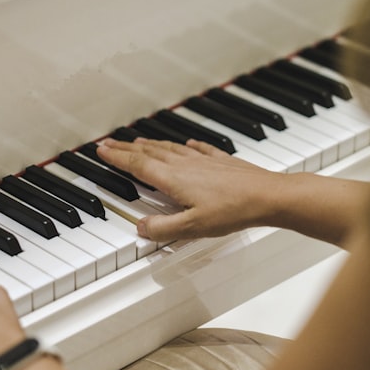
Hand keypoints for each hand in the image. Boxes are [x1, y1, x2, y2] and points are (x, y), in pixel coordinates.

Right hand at [96, 138, 286, 240]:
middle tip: (109, 143)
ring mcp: (203, 160)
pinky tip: (188, 144)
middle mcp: (185, 165)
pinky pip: (198, 148)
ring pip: (170, 148)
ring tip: (138, 141)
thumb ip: (164, 228)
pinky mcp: (221, 160)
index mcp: (173, 179)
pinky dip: (187, 145)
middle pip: (149, 152)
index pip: (138, 165)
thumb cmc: (233, 211)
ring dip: (151, 144)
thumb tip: (140, 227)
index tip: (101, 150)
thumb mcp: (193, 228)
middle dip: (126, 147)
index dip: (117, 158)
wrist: (268, 196)